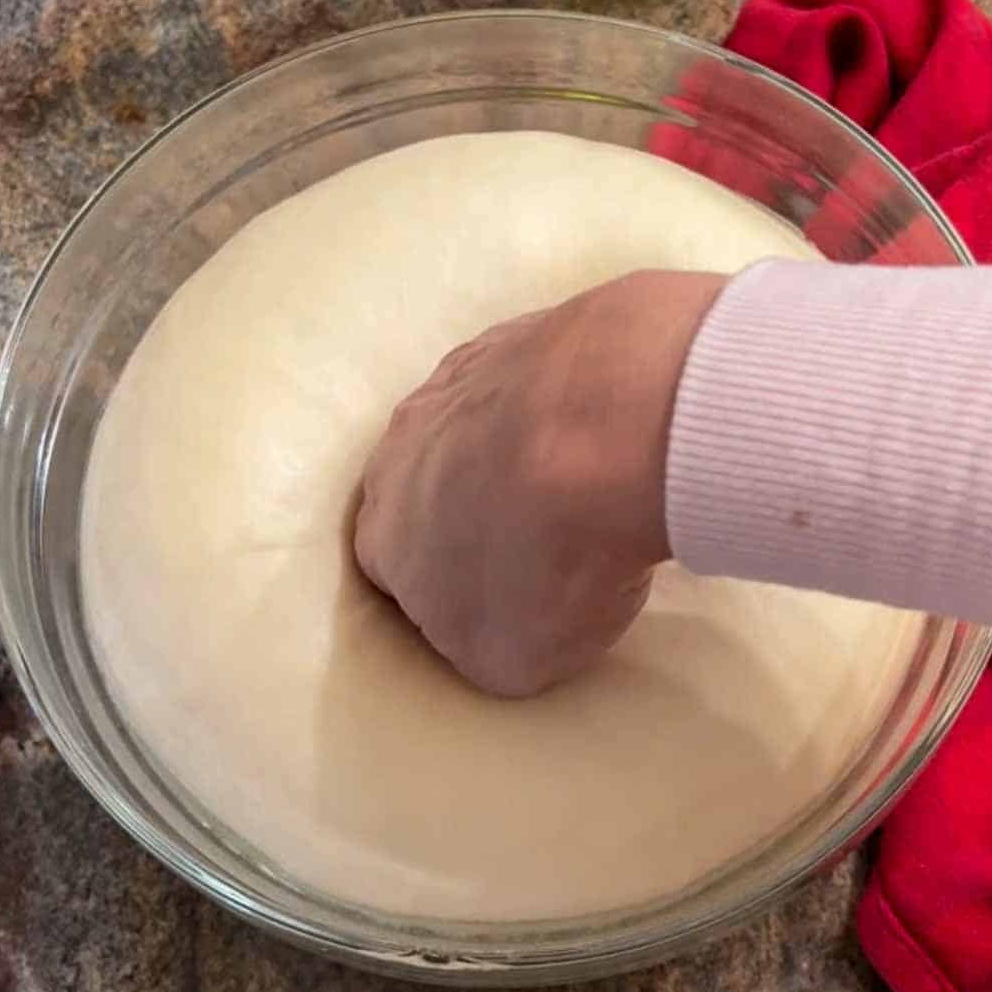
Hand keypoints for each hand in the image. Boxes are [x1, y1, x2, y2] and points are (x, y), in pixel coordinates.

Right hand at [354, 270, 725, 696]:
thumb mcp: (510, 658)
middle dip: (476, 510)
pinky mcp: (519, 333)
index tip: (503, 598)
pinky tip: (609, 424)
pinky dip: (562, 403)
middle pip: (428, 486)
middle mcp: (400, 450)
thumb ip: (481, 644)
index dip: (447, 588)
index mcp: (383, 536)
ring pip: (475, 425)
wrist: (605, 426)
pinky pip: (532, 380)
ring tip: (585, 479)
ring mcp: (457, 381)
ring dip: (516, 451)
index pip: (395, 571)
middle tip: (544, 537)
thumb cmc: (548, 559)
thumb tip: (493, 623)